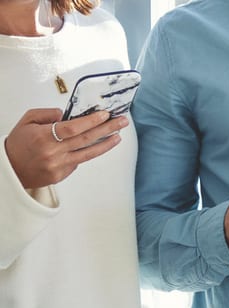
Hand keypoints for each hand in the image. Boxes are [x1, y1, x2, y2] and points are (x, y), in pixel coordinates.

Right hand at [4, 109, 127, 188]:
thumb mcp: (27, 121)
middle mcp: (53, 152)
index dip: (92, 121)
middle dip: (107, 129)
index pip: (74, 128)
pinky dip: (86, 153)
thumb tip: (65, 114)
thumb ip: (46, 114)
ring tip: (118, 136)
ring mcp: (59, 166)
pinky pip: (78, 162)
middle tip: (121, 122)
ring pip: (88, 154)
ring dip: (106, 144)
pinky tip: (94, 146)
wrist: (10, 169)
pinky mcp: (62, 175)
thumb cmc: (18, 144)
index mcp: (44, 137)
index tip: (105, 115)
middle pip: (86, 140)